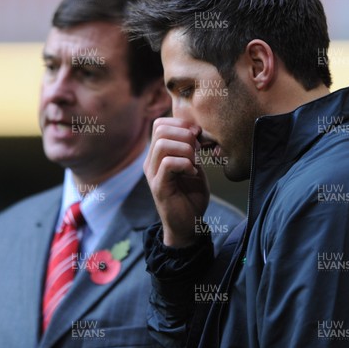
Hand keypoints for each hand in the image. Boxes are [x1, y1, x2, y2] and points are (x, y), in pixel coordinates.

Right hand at [144, 117, 208, 247]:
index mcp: (158, 155)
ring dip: (185, 150)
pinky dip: (185, 164)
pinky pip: (168, 163)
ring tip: (194, 162)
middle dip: (184, 134)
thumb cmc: (192, 195)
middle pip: (160, 130)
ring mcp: (153, 174)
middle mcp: (151, 162)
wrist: (189, 224)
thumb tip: (195, 129)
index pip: (160, 124)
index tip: (197, 135)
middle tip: (197, 150)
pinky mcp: (159, 187)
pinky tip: (192, 172)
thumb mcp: (195, 166)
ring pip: (162, 144)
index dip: (180, 123)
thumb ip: (192, 148)